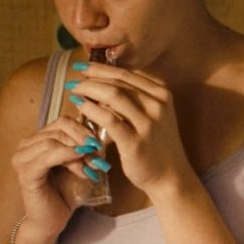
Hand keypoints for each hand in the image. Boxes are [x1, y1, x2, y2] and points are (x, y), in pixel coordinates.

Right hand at [11, 114, 101, 235]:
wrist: (52, 221)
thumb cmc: (65, 192)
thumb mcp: (78, 163)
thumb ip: (84, 145)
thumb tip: (102, 127)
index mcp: (36, 140)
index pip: (62, 122)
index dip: (84, 129)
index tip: (99, 143)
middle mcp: (25, 146)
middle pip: (59, 128)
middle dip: (83, 140)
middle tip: (98, 155)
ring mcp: (22, 159)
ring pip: (54, 141)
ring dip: (78, 152)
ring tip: (92, 167)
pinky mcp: (26, 173)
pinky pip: (48, 156)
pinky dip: (68, 157)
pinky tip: (82, 167)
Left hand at [69, 64, 195, 195]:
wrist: (170, 176)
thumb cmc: (157, 145)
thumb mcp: (153, 115)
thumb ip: (135, 99)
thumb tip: (102, 84)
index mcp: (162, 94)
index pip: (127, 74)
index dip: (102, 68)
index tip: (83, 66)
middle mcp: (157, 105)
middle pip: (118, 82)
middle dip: (92, 77)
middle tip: (73, 78)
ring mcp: (148, 123)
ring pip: (113, 95)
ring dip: (89, 89)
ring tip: (73, 90)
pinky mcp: (136, 142)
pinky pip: (109, 119)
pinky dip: (91, 110)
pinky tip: (79, 106)